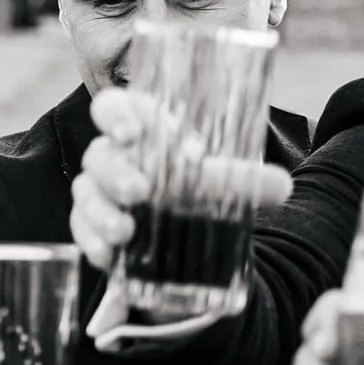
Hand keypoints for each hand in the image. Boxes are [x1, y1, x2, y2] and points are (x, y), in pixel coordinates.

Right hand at [69, 87, 289, 271]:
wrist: (183, 226)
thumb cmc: (193, 185)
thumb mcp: (219, 181)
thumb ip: (244, 181)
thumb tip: (282, 186)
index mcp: (141, 129)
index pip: (115, 107)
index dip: (115, 115)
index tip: (131, 134)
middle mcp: (114, 156)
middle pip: (98, 155)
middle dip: (114, 174)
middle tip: (139, 192)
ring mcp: (98, 191)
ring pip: (84, 193)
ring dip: (101, 213)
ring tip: (125, 232)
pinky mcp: (92, 226)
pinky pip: (81, 230)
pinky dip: (93, 243)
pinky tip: (109, 256)